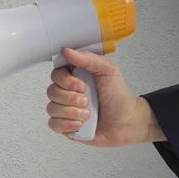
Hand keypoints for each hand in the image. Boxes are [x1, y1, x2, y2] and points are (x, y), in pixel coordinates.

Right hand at [46, 48, 164, 146]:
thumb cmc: (118, 97)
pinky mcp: (65, 126)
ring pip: (51, 108)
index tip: (81, 85)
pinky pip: (54, 124)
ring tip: (87, 114)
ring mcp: (65, 110)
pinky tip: (80, 124)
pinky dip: (67, 124)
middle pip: (51, 91)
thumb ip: (88, 59)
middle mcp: (67, 93)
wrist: (126, 122)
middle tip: (87, 100)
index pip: (56, 74)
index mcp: (75, 78)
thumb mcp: (108, 71)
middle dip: (70, 98)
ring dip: (71, 112)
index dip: (65, 81)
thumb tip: (68, 51)